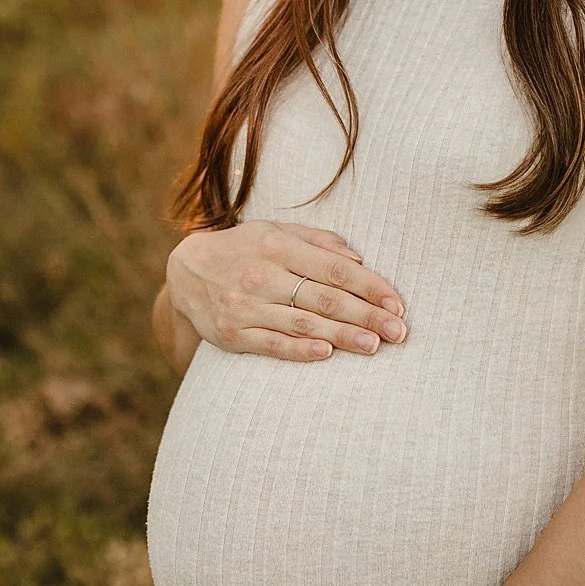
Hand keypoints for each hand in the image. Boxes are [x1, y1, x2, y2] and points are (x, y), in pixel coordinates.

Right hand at [166, 221, 408, 362]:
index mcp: (278, 246)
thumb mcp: (275, 232)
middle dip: (365, 316)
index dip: (370, 286)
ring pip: (302, 324)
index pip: (334, 268)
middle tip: (398, 332)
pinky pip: (271, 344)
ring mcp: (246, 306)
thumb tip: (359, 260)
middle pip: (324, 299)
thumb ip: (318, 242)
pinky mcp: (233, 333)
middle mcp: (263, 275)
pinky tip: (326, 353)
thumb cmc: (244, 249)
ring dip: (342, 336)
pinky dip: (299, 349)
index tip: (397, 303)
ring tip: (374, 346)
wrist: (186, 271)